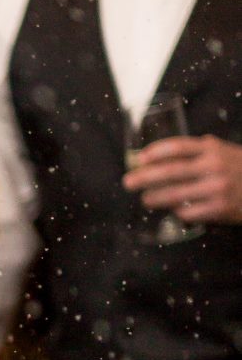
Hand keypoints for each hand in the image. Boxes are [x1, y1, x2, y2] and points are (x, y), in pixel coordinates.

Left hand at [123, 135, 241, 224]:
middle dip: (144, 177)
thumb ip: (198, 152)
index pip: (178, 148)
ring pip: (175, 195)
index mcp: (213, 149)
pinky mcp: (219, 209)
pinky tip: (171, 210)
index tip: (139, 159)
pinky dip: (176, 211)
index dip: (155, 153)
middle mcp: (214, 167)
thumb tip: (158, 156)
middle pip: (170, 171)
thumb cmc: (239, 169)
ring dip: (154, 198)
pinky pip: (188, 212)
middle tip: (128, 182)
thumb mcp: (223, 152)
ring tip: (145, 199)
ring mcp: (216, 189)